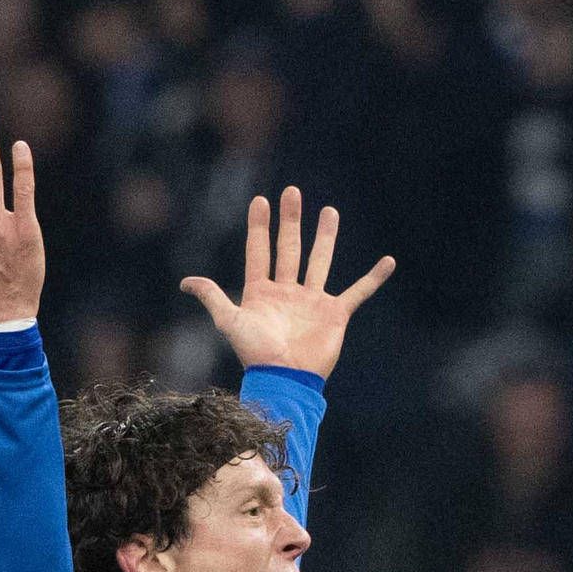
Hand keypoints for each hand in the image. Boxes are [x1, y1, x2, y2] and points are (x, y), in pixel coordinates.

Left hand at [178, 187, 395, 380]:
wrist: (285, 379)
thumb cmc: (256, 353)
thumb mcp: (230, 321)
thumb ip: (212, 296)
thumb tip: (185, 282)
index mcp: (262, 292)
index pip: (259, 250)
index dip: (259, 226)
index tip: (260, 200)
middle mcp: (288, 292)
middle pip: (290, 248)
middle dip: (291, 220)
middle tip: (293, 192)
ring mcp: (312, 301)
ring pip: (320, 261)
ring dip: (325, 237)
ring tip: (330, 211)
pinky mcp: (335, 314)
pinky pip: (358, 292)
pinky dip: (373, 278)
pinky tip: (388, 262)